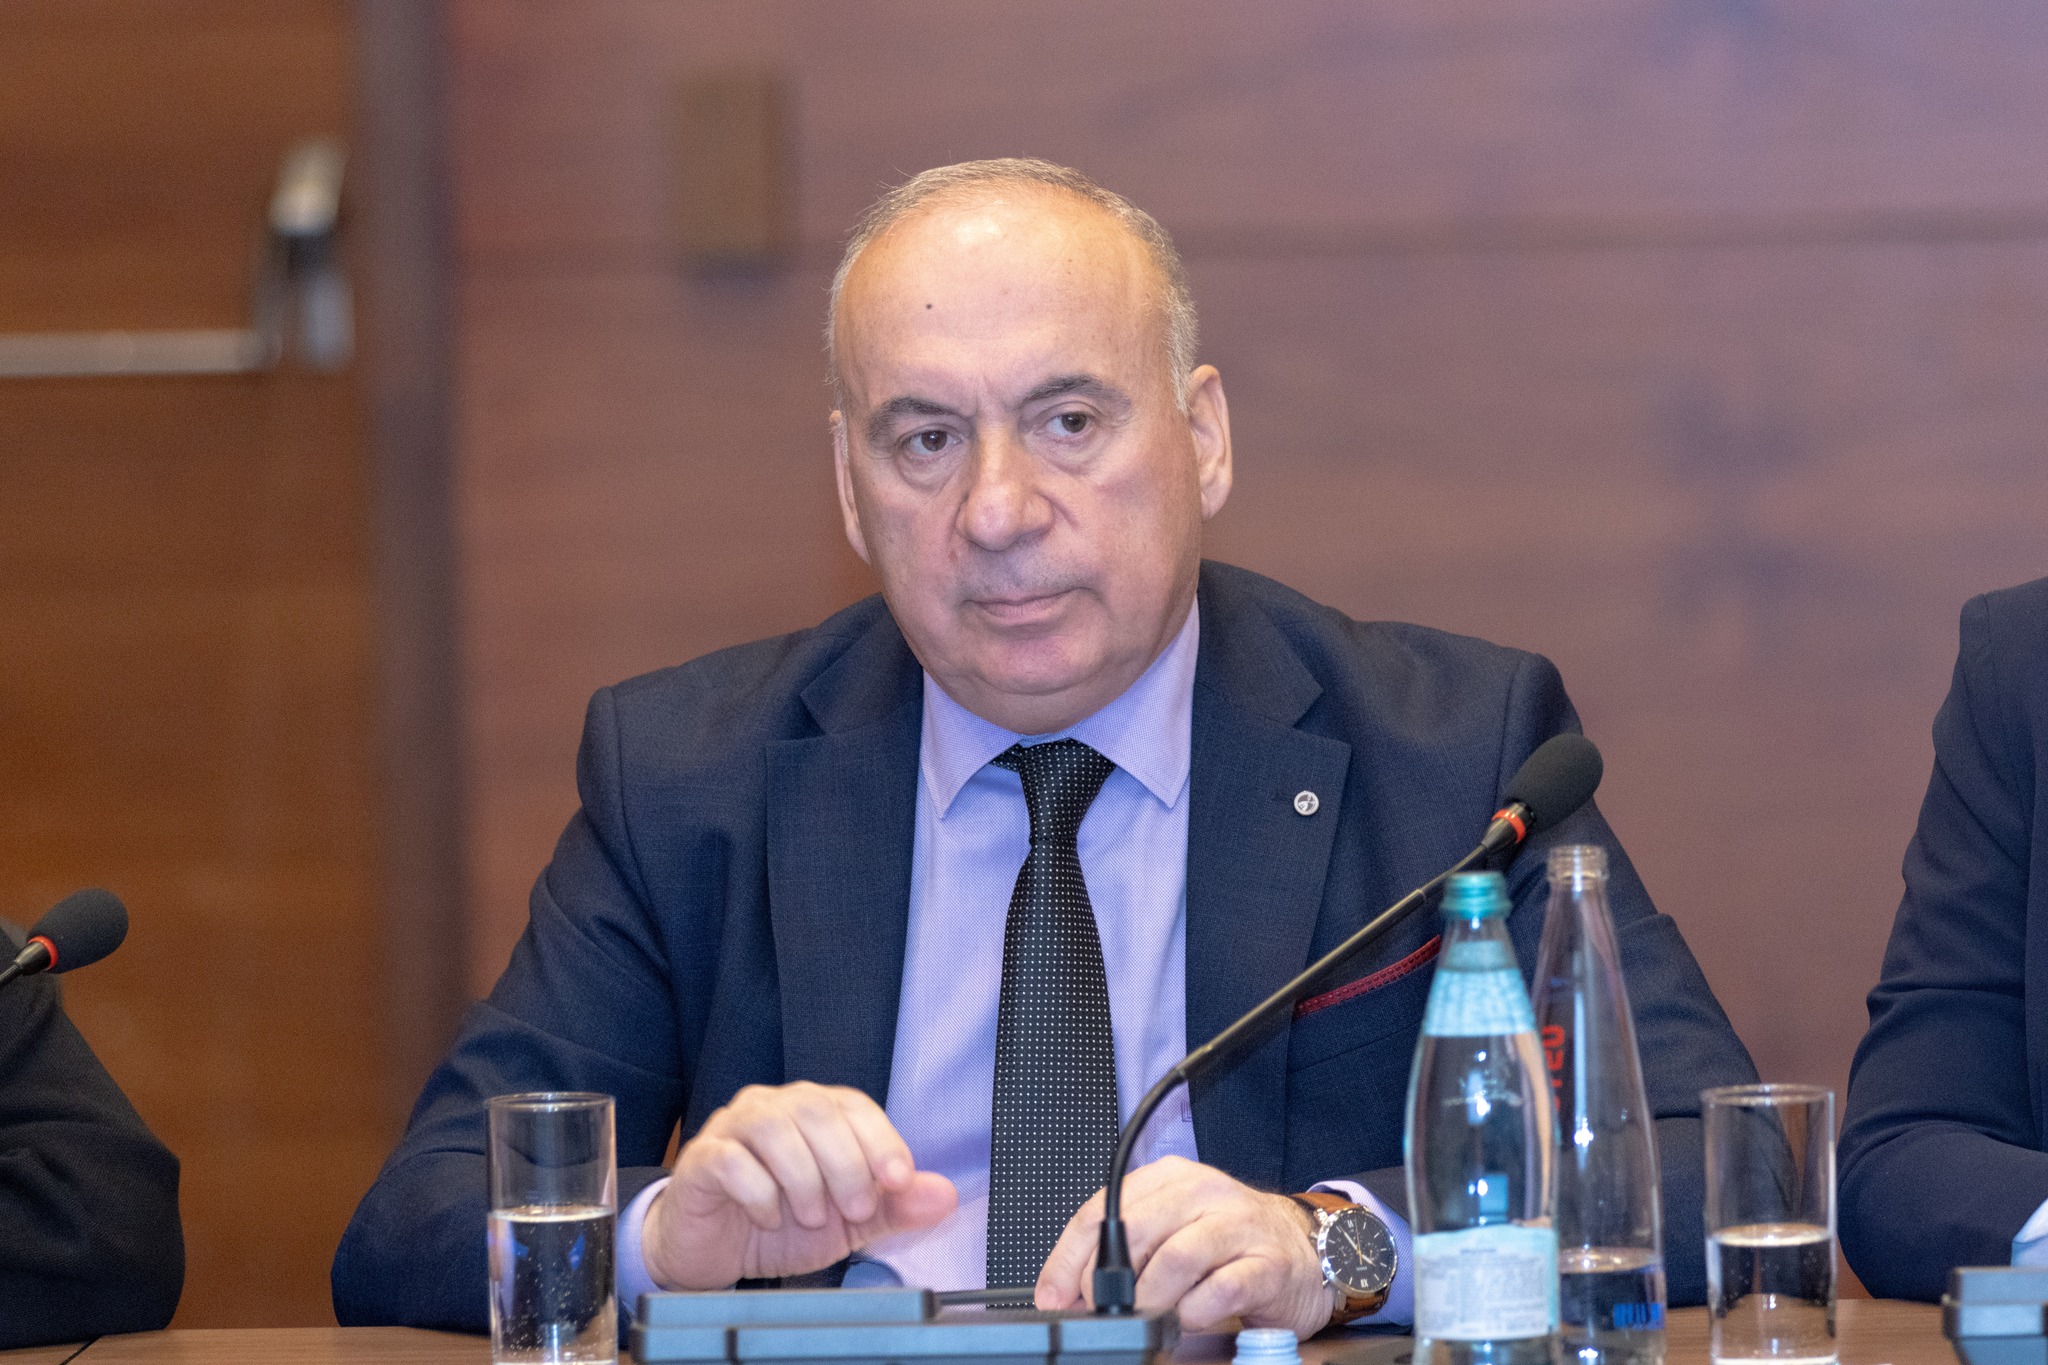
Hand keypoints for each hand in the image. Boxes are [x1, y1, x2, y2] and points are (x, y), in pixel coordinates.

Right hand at [641, 1081, 956, 1288]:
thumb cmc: (780, 1226)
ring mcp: (732, 1128)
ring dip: (804, 1178)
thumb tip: (944, 1194)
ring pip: (773, 1127)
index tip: (898, 1181)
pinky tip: (769, 1218)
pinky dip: (760, 1193)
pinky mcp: (701, 1160)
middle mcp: (772, 1107)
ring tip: (813, 1218)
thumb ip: (893, 1208)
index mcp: (813, 1113)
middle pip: (815, 1109)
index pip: (854, 1105)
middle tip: (855, 1211)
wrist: (713, 1253)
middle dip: (846, 1163)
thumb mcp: (846, 1223)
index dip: (881, 1139)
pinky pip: (731, 1160)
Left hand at [1033, 1155, 1332, 1336]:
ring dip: (1150, 1298)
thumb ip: (1122, 1251)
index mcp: (1171, 1179)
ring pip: (1175, 1259)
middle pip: (1135, 1230)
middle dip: (1107, 1282)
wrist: (1303, 1251)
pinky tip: (1188, 1318)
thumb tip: (1064, 1291)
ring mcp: (1239, 1225)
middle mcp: (1205, 1192)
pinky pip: (1219, 1290)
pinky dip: (1193, 1312)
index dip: (1069, 1258)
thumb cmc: (1228, 1243)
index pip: (1103, 1209)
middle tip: (1103, 1310)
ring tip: (1147, 1317)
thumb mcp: (1171, 1230)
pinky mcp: (1267, 1264)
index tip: (1054, 1295)